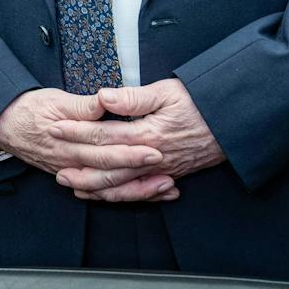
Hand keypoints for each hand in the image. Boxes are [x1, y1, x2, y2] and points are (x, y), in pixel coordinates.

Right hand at [0, 88, 173, 199]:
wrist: (2, 125)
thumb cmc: (28, 108)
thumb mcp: (53, 99)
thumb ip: (81, 105)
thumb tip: (103, 102)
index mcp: (68, 142)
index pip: (104, 148)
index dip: (130, 151)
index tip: (154, 149)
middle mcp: (71, 162)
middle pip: (110, 172)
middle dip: (141, 173)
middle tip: (167, 169)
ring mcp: (71, 172)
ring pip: (107, 189)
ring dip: (137, 190)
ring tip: (164, 188)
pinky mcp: (72, 176)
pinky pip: (100, 191)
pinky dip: (123, 194)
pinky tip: (143, 193)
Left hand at [51, 79, 220, 201]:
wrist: (234, 123)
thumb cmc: (201, 103)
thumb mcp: (167, 91)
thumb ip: (133, 98)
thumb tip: (104, 98)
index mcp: (147, 134)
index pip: (103, 135)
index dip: (76, 132)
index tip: (55, 127)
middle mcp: (151, 157)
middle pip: (108, 168)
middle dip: (80, 169)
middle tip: (56, 170)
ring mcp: (161, 170)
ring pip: (123, 186)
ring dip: (97, 189)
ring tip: (75, 188)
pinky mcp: (170, 175)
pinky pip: (140, 192)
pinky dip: (122, 196)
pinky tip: (109, 195)